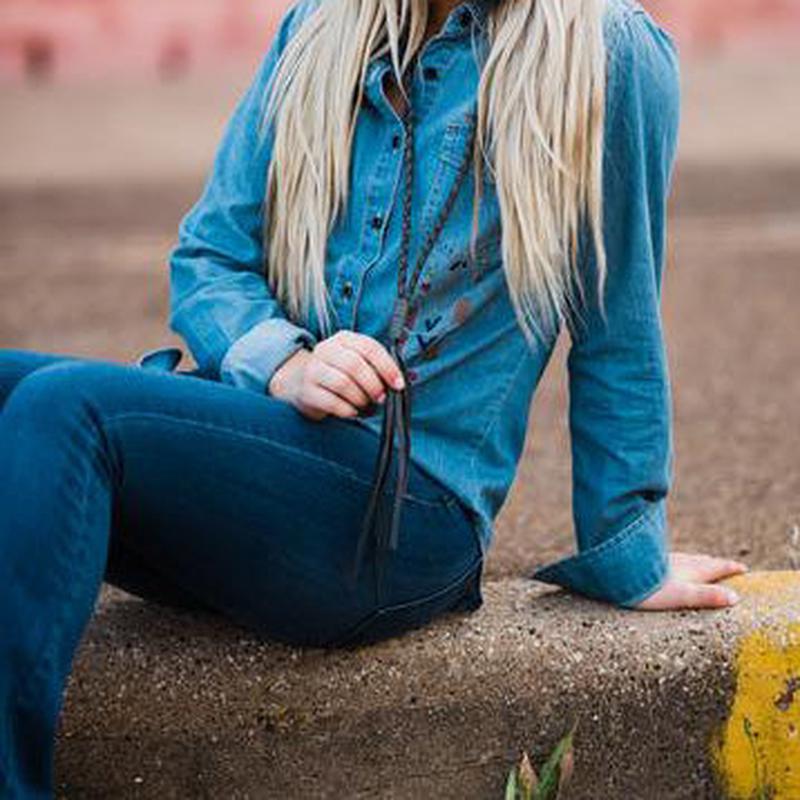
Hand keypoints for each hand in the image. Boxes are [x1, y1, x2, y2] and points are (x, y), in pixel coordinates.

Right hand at [267, 331, 405, 420]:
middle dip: (373, 385)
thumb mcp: (356, 361)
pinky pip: (331, 402)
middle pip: (355, 365)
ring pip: (343, 383)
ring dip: (360, 398)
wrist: (301, 382)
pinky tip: (351, 411)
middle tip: (380, 397)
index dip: (387, 367)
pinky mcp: (306, 391)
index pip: (369, 347)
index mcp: (344, 339)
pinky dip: (347, 409)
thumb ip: (375, 367)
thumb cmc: (338, 373)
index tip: (398, 384)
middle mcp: (326, 349)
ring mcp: (313, 369)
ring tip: (365, 404)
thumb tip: (396, 383)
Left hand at [633, 551, 748, 610]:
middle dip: (714, 563)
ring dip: (695, 560)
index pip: (715, 567)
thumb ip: (707, 596)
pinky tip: (667, 563)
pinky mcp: (646, 561)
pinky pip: (667, 559)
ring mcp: (662, 560)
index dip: (730, 568)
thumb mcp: (682, 595)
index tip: (743, 568)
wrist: (616, 574)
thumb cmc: (650, 587)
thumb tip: (735, 597)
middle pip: (700, 561)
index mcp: (690, 570)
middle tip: (724, 564)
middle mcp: (678, 562)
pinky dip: (676, 561)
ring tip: (699, 562)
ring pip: (684, 558)